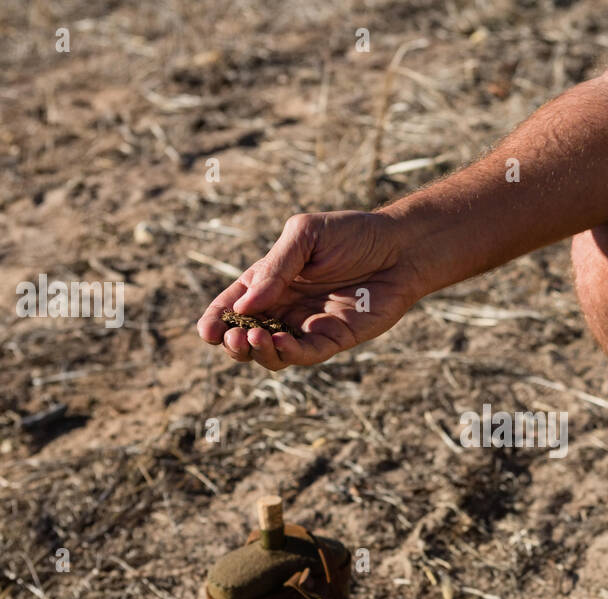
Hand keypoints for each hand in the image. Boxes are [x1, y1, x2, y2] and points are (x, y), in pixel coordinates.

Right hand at [196, 210, 423, 369]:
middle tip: (234, 338)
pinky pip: (304, 355)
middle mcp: (284, 307)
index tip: (207, 332)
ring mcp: (307, 326)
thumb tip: (244, 306)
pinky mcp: (333, 339)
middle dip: (233, 342)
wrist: (400, 247)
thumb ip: (276, 266)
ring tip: (256, 338)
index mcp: (269, 281)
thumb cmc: (352, 234)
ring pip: (271, 354)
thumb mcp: (305, 236)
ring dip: (258, 352)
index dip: (215, 321)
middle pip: (246, 337)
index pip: (232, 306)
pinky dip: (288, 354)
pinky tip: (279, 343)